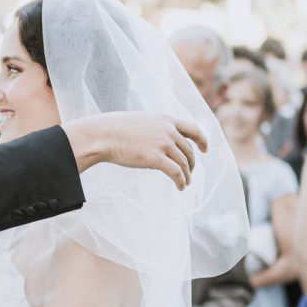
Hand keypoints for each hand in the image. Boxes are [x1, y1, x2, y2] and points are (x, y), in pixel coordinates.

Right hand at [65, 112, 207, 189]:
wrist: (101, 135)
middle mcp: (168, 130)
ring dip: (187, 175)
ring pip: (184, 163)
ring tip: (185, 183)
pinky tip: (180, 187)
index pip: (193, 129)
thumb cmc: (115, 129)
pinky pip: (176, 173)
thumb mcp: (141, 121)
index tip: (204, 149)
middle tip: (189, 173)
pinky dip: (181, 181)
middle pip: (188, 150)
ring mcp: (163, 144)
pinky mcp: (156, 159)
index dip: (202, 140)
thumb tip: (160, 140)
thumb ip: (155, 128)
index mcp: (165, 119)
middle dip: (191, 163)